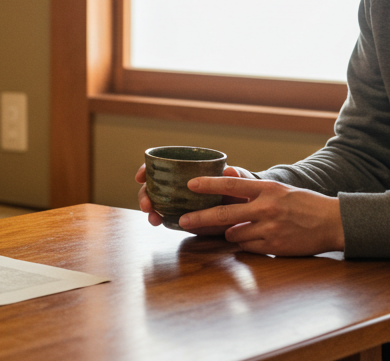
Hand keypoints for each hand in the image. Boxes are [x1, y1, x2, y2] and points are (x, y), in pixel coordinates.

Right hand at [135, 164, 256, 233]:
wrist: (249, 211)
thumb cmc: (244, 190)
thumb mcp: (242, 181)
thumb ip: (238, 176)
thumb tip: (230, 169)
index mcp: (190, 170)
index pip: (162, 166)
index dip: (147, 170)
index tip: (140, 177)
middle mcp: (180, 184)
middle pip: (154, 186)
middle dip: (145, 194)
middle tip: (147, 205)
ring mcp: (180, 201)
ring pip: (157, 202)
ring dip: (151, 209)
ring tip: (153, 219)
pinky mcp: (184, 216)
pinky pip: (167, 216)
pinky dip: (160, 219)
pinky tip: (160, 222)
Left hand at [178, 176, 344, 255]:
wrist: (332, 222)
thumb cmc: (305, 204)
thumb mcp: (280, 189)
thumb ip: (254, 188)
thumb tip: (228, 177)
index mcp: (267, 189)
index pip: (232, 185)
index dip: (209, 185)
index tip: (191, 184)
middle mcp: (267, 207)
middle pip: (224, 214)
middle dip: (200, 218)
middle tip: (183, 221)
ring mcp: (270, 228)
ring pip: (234, 234)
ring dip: (232, 232)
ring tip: (246, 227)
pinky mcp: (274, 245)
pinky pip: (247, 247)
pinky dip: (246, 243)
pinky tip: (258, 238)